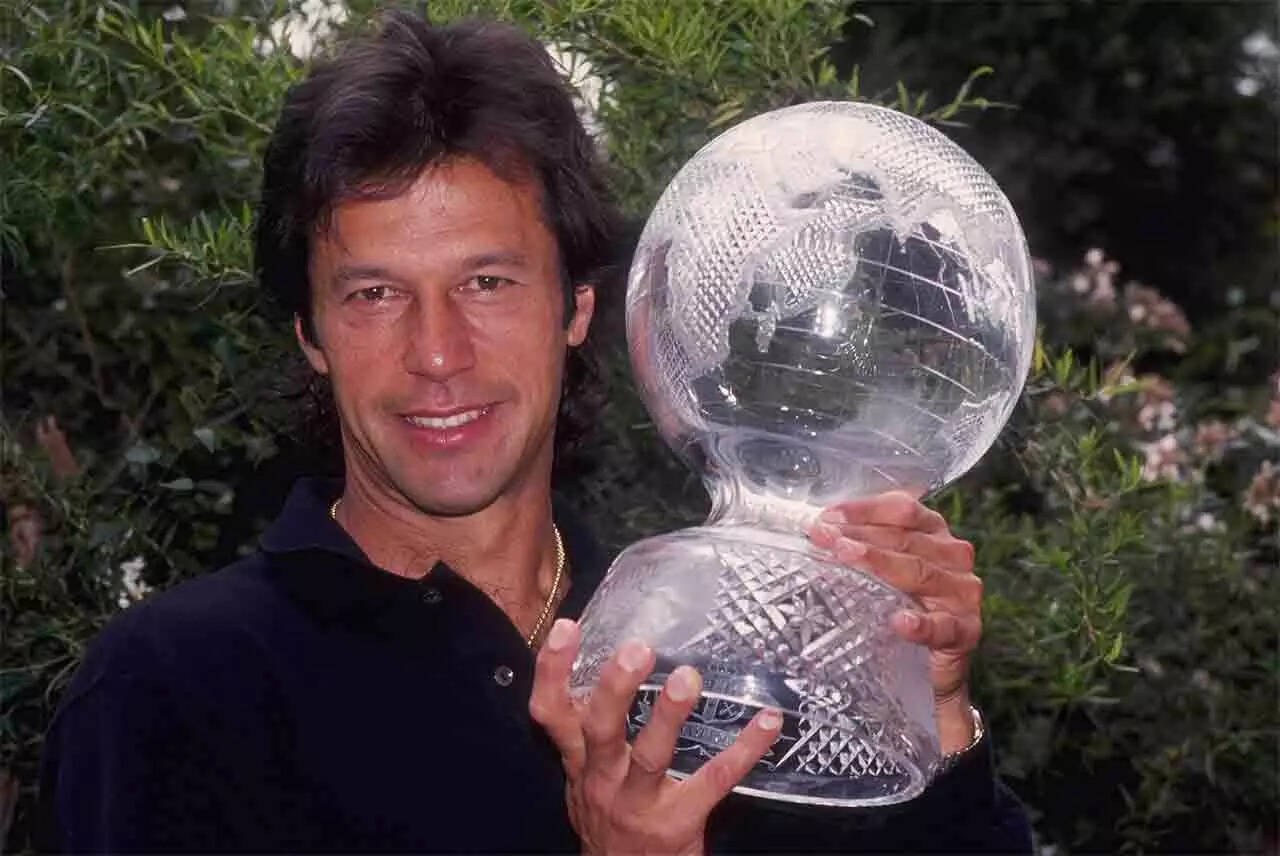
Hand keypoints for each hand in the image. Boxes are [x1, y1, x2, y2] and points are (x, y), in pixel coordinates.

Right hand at [530, 619, 781, 854]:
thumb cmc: (608, 818)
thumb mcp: (584, 778)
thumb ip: (588, 733)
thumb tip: (606, 661)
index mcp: (579, 761)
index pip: (552, 712)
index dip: (553, 671)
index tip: (569, 627)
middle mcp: (602, 779)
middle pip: (599, 730)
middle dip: (614, 689)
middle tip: (636, 650)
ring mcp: (639, 804)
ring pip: (650, 757)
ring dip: (668, 716)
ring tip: (688, 678)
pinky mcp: (679, 821)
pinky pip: (714, 780)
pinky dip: (745, 749)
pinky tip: (769, 722)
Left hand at [808, 490, 981, 752]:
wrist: (931, 668)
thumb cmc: (901, 605)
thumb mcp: (881, 573)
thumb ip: (859, 549)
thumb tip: (813, 535)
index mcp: (933, 531)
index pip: (901, 510)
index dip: (863, 510)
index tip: (827, 517)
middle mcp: (952, 554)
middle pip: (905, 538)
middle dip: (860, 536)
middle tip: (825, 538)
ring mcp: (962, 592)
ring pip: (921, 572)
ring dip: (881, 565)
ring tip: (848, 558)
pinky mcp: (966, 630)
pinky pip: (942, 626)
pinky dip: (921, 624)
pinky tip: (900, 622)